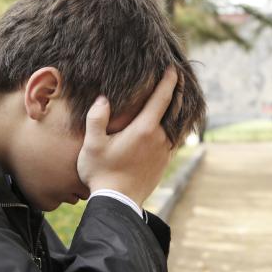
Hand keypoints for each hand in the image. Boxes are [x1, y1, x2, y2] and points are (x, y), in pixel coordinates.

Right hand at [77, 68, 177, 206]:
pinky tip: (169, 125)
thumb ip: (96, 118)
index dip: (168, 82)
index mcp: (144, 129)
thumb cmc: (102, 172)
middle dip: (177, 92)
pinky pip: (173, 139)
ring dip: (177, 110)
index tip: (173, 69)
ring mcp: (164, 152)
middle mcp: (159, 138)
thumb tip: (103, 99)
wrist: (118, 202)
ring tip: (176, 99)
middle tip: (179, 78)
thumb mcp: (93, 144)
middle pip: (174, 109)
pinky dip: (175, 127)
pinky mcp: (164, 163)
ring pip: (176, 125)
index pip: (161, 99)